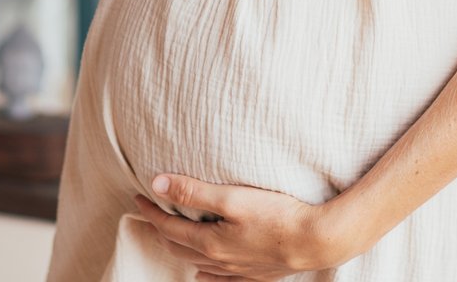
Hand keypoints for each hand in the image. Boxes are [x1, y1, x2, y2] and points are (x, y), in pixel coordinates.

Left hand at [131, 173, 361, 279]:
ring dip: (180, 248)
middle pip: (178, 246)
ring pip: (198, 264)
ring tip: (171, 236)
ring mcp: (238, 270)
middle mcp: (219, 261)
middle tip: (150, 212)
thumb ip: (194, 192)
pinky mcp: (255, 274)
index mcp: (209, 242)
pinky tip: (204, 272)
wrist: (317, 240)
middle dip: (160, 228)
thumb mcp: (232, 197)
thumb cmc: (277, 215)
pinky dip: (206, 274)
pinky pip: (221, 279)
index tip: (139, 196)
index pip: (169, 226)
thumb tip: (158, 184)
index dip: (151, 210)